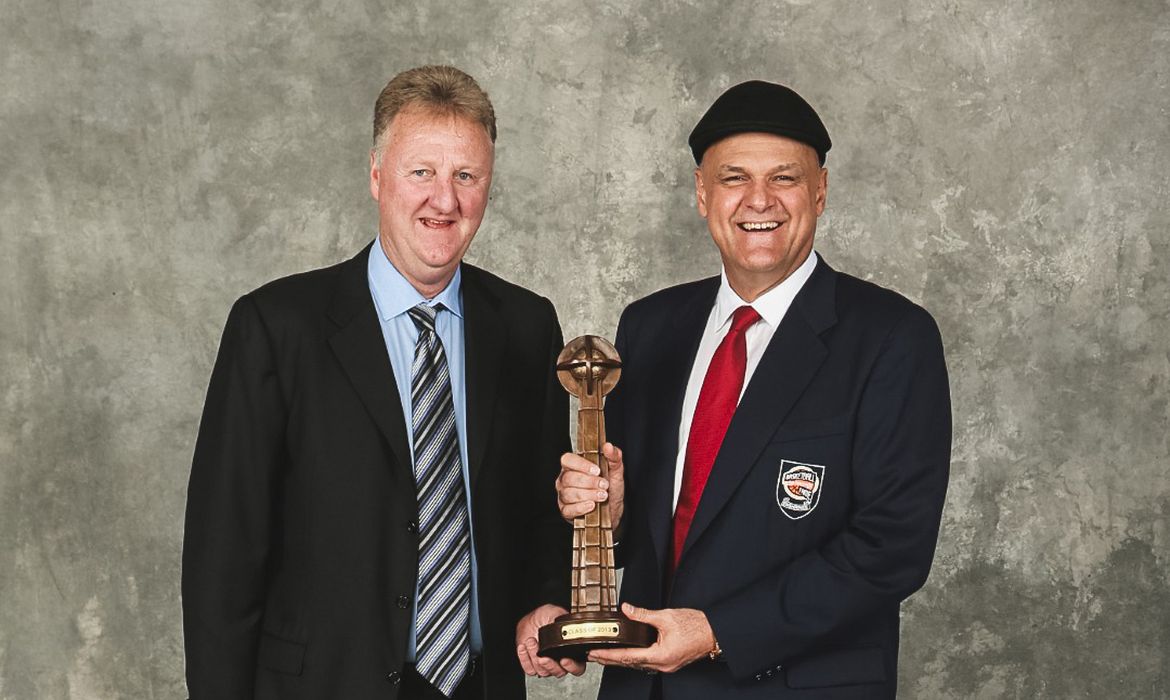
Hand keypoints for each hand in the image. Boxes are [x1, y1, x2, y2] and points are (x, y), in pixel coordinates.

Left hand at [515, 604, 585, 677]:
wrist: (532, 619)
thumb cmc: (546, 617)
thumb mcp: (556, 613)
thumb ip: (561, 620)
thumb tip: (562, 625)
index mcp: (572, 651)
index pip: (578, 666)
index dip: (573, 666)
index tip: (565, 659)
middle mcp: (561, 661)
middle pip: (560, 672)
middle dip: (551, 665)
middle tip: (544, 657)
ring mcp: (547, 664)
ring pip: (543, 671)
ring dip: (535, 657)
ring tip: (531, 641)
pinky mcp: (533, 666)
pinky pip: (530, 669)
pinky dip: (525, 659)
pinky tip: (524, 647)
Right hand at [556, 442, 624, 529]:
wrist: (613, 509)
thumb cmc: (611, 488)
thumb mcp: (616, 471)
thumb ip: (614, 457)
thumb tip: (608, 446)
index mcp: (574, 466)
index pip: (568, 459)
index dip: (581, 464)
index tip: (597, 471)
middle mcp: (565, 480)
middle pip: (569, 478)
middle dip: (589, 482)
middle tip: (604, 485)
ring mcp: (563, 496)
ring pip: (568, 493)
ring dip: (588, 495)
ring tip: (602, 496)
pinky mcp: (566, 511)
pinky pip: (568, 509)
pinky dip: (581, 507)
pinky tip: (592, 505)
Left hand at [587, 603, 714, 673]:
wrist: (714, 633)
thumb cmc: (696, 626)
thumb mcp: (666, 616)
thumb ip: (643, 614)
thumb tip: (627, 610)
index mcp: (661, 655)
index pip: (628, 657)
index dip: (609, 656)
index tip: (595, 654)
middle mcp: (662, 665)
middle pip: (631, 664)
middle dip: (611, 660)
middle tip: (594, 656)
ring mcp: (667, 665)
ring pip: (639, 665)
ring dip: (622, 660)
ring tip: (606, 655)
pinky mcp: (670, 662)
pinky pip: (647, 663)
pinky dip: (634, 659)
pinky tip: (628, 654)